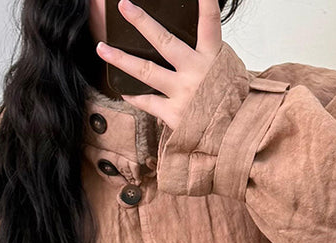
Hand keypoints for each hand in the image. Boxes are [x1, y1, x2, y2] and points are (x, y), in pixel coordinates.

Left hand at [96, 0, 222, 131]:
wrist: (233, 137)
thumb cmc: (231, 103)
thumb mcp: (229, 71)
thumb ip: (210, 55)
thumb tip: (196, 42)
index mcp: (213, 57)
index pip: (209, 22)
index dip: (205, 2)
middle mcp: (195, 71)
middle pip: (163, 41)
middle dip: (142, 21)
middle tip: (125, 5)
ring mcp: (182, 92)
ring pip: (145, 71)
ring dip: (121, 59)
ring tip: (102, 49)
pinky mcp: (174, 114)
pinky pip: (148, 102)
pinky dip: (134, 97)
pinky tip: (123, 92)